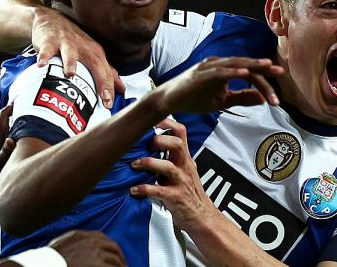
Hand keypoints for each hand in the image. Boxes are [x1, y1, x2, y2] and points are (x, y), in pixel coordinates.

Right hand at [31, 7, 124, 107]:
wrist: (52, 20)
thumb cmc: (75, 42)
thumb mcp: (93, 54)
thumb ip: (107, 72)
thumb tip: (122, 88)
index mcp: (96, 53)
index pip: (106, 72)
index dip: (109, 88)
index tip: (109, 103)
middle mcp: (84, 48)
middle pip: (95, 64)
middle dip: (100, 80)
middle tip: (103, 97)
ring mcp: (66, 43)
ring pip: (70, 54)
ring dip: (70, 63)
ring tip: (71, 75)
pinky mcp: (49, 41)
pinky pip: (46, 49)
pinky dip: (44, 56)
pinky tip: (42, 64)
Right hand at [49, 230, 125, 266]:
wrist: (44, 265)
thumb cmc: (48, 260)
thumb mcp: (60, 244)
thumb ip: (74, 243)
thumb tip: (79, 250)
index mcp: (82, 235)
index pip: (104, 239)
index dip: (111, 249)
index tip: (114, 256)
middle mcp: (92, 241)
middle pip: (113, 249)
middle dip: (119, 258)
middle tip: (123, 266)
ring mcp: (96, 253)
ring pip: (115, 260)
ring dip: (120, 266)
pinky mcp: (97, 264)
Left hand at [130, 118, 217, 232]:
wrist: (202, 217)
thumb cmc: (188, 192)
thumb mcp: (183, 170)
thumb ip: (170, 157)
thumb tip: (146, 143)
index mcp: (185, 158)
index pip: (181, 132)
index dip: (167, 122)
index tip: (152, 119)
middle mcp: (185, 167)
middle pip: (178, 145)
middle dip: (160, 141)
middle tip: (145, 143)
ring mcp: (181, 182)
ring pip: (167, 167)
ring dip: (148, 163)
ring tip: (134, 165)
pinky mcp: (176, 197)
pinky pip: (159, 191)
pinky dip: (144, 189)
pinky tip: (134, 189)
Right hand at [154, 56, 283, 114]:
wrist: (169, 101)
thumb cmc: (194, 99)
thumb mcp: (222, 101)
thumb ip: (242, 98)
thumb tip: (262, 98)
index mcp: (225, 69)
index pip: (249, 74)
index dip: (264, 82)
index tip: (277, 97)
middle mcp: (219, 64)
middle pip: (245, 66)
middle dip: (264, 69)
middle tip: (281, 72)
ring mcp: (209, 67)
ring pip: (235, 64)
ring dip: (252, 66)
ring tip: (268, 67)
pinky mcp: (200, 74)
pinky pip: (219, 71)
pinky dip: (232, 71)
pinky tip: (244, 73)